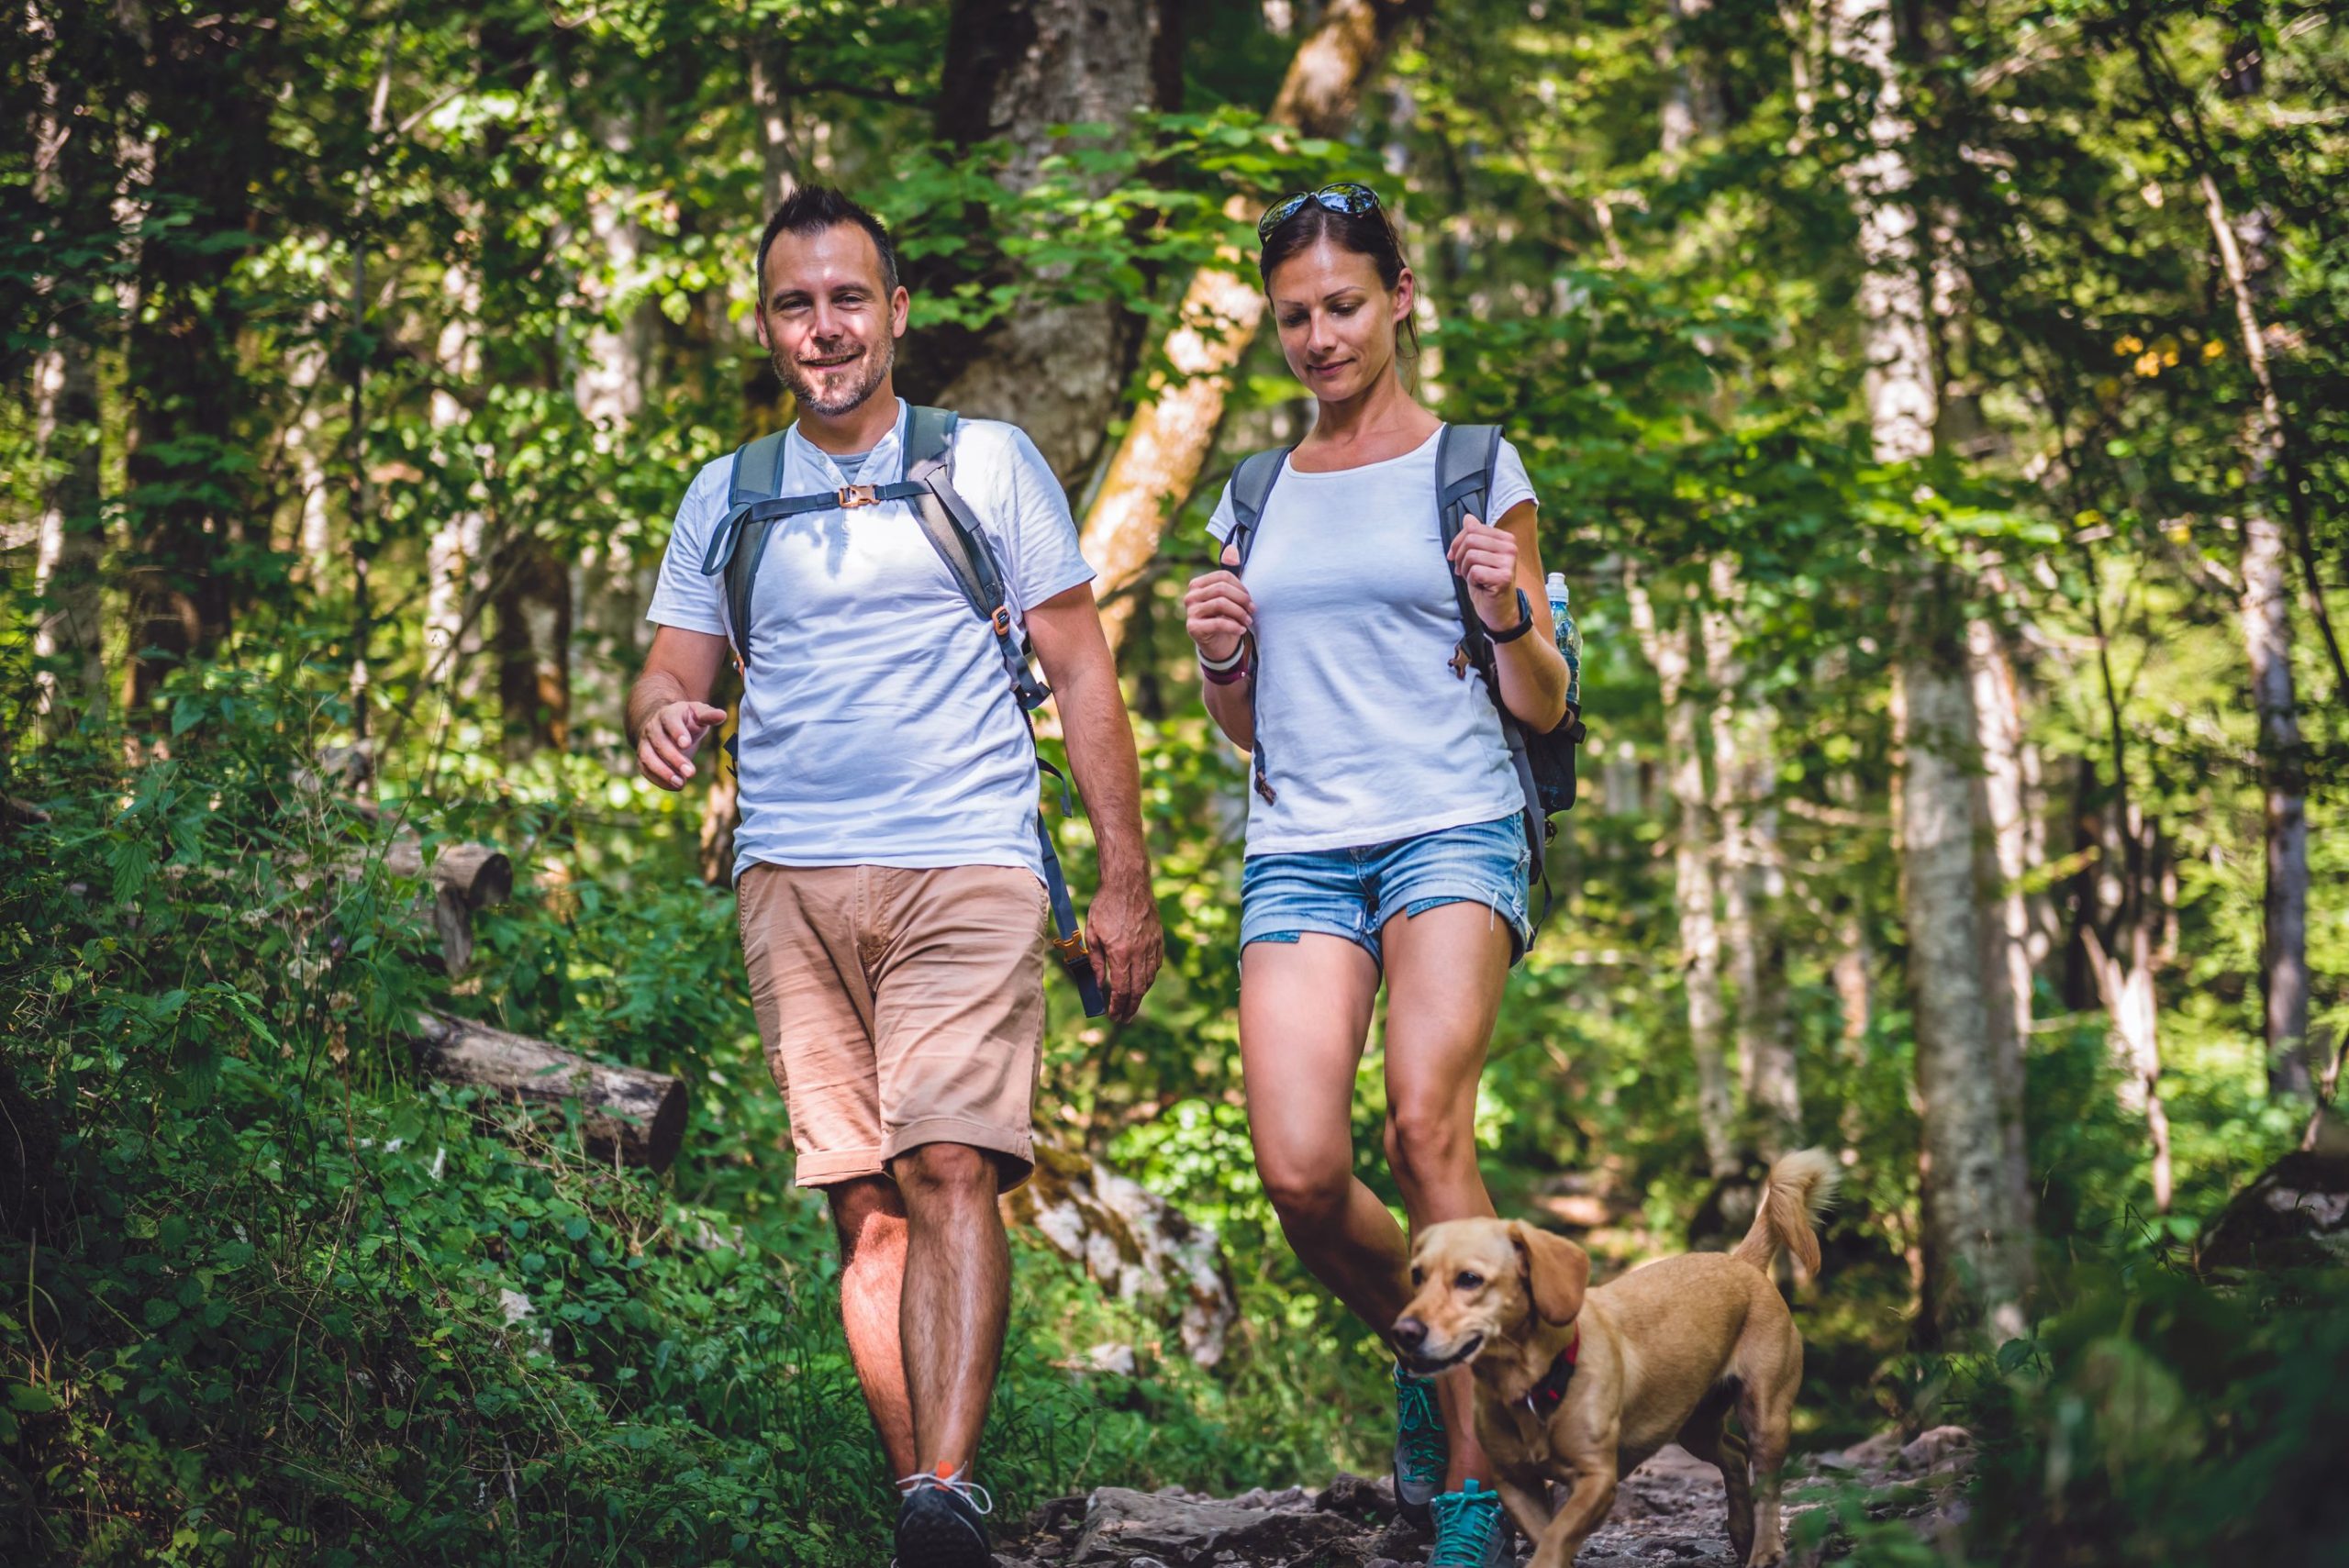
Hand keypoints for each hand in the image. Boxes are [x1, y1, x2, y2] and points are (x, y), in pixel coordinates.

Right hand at [636, 700, 727, 789]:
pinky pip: (645, 770)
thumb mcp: (697, 713)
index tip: (686, 744)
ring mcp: (645, 743)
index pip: (670, 720)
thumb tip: (722, 715)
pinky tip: (675, 787)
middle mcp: (652, 728)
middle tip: (691, 772)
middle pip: (659, 742)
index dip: (677, 732)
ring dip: (663, 772)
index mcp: (668, 714)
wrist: (663, 725)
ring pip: (647, 757)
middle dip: (674, 758)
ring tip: (681, 783)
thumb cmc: (686, 720)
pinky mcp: (643, 758)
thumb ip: (708, 715)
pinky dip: (658, 780)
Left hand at [1084, 868, 1163, 1022]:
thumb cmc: (1105, 906)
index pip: (1121, 989)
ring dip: (1140, 994)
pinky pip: (1156, 965)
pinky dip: (1149, 977)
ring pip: (1149, 979)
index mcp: (1121, 953)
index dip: (1117, 1006)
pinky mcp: (1159, 939)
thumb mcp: (1092, 934)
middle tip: (1124, 1018)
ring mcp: (1152, 946)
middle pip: (1138, 990)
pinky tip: (1142, 981)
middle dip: (1130, 1007)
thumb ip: (1095, 962)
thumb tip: (1097, 984)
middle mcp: (1139, 953)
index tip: (1112, 1016)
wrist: (1128, 883)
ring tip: (1132, 1003)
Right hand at [1183, 543, 1253, 662]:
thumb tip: (1232, 549)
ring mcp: (1190, 611)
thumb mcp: (1230, 597)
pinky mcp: (1193, 628)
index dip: (1241, 587)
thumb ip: (1232, 575)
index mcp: (1198, 584)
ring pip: (1220, 604)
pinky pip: (1217, 623)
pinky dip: (1233, 626)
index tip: (1250, 600)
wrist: (1217, 645)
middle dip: (1242, 600)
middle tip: (1253, 611)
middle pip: (1222, 589)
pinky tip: (1241, 630)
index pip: (1223, 577)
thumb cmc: (1225, 617)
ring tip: (1248, 621)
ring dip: (1239, 613)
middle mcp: (1191, 596)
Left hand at [1446, 513, 1520, 627]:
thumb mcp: (1478, 556)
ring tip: (1473, 578)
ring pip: (1471, 555)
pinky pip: (1474, 571)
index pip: (1472, 528)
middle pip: (1470, 539)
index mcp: (1505, 539)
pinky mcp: (1503, 577)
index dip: (1457, 542)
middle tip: (1463, 570)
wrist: (1499, 610)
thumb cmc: (1487, 582)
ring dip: (1465, 570)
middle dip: (1460, 556)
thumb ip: (1474, 536)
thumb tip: (1468, 518)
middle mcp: (1510, 548)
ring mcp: (1509, 562)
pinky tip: (1480, 586)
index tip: (1454, 556)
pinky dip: (1471, 581)